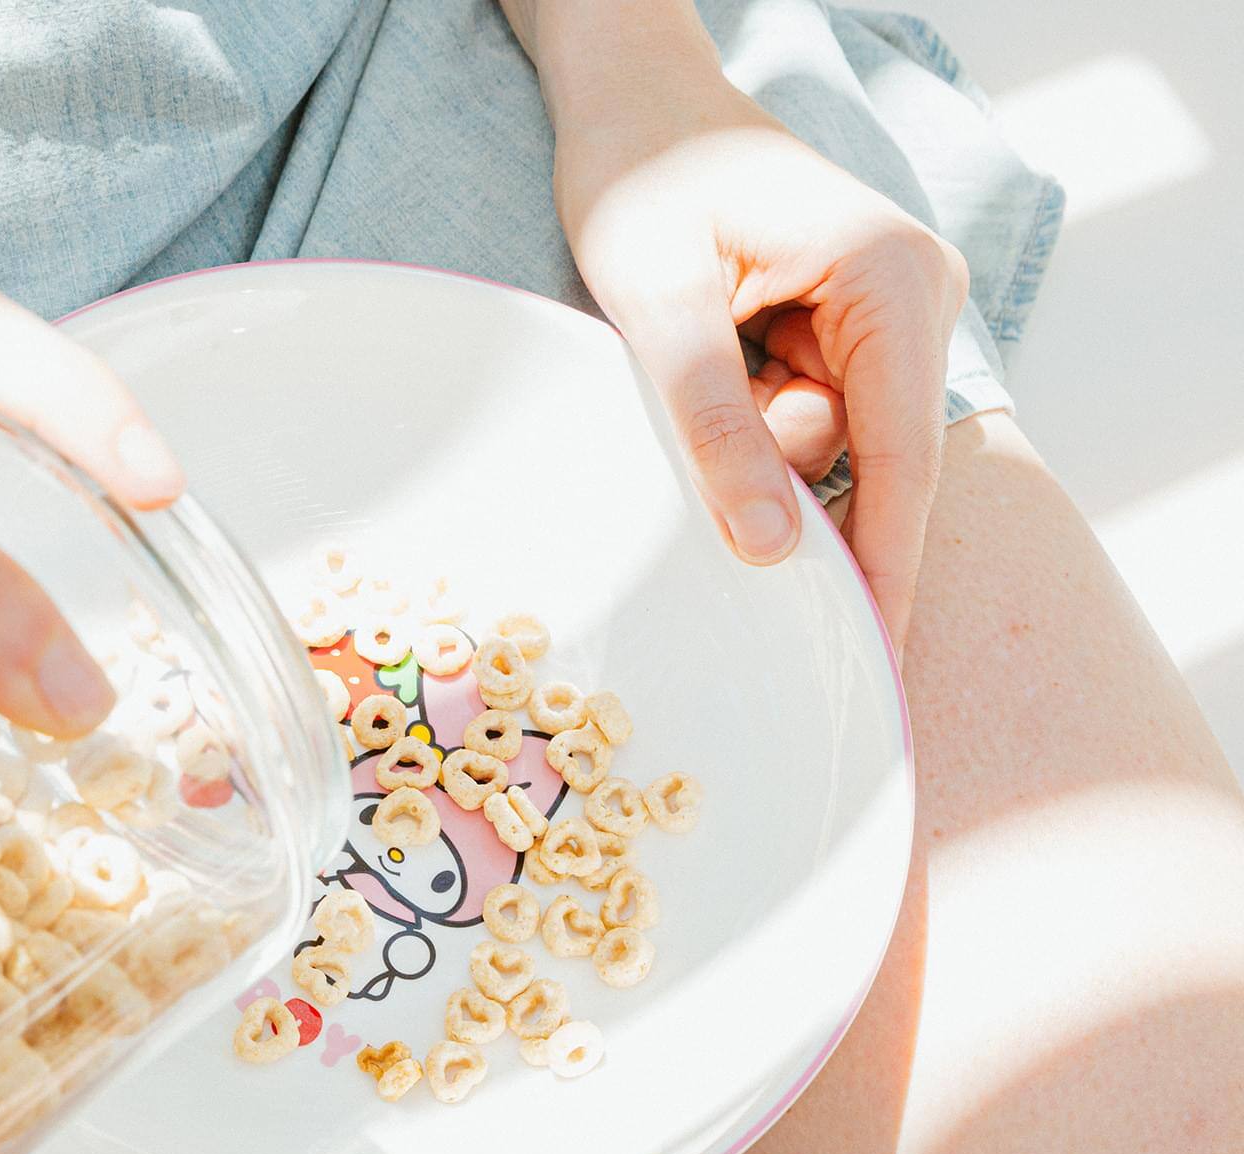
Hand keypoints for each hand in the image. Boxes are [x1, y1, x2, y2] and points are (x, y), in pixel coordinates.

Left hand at [554, 77, 968, 645]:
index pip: (900, 458)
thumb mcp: (657, 302)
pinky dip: (741, 428)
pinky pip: (800, 422)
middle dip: (777, 484)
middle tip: (689, 436)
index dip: (884, 567)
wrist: (630, 104)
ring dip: (741, 444)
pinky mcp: (842, 336)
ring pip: (823, 449)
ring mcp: (881, 321)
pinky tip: (699, 373)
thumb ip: (712, 423)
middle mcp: (911, 301)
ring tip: (678, 362)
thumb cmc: (639, 177)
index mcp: (892, 281)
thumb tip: (769, 551)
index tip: (875, 662)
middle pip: (865, 461)